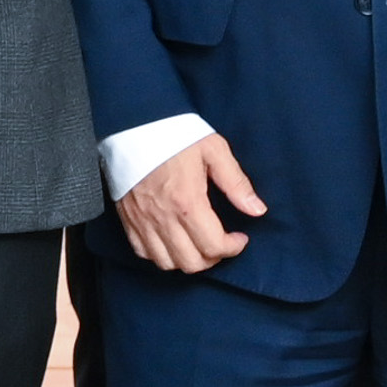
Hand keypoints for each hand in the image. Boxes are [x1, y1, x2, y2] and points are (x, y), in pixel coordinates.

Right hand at [116, 133, 261, 274]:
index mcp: (188, 202)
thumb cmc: (175, 135)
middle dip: (213, 258)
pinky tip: (172, 241)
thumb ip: (236, 183)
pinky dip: (160, 255)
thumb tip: (257, 209)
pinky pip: (143, 252)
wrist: (134, 124)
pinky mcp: (128, 218)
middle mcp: (164, 218)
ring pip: (167, 263)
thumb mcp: (214, 150)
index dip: (233, 248)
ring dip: (187, 260)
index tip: (240, 238)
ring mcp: (143, 221)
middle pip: (192, 262)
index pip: (214, 246)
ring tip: (198, 244)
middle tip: (221, 242)